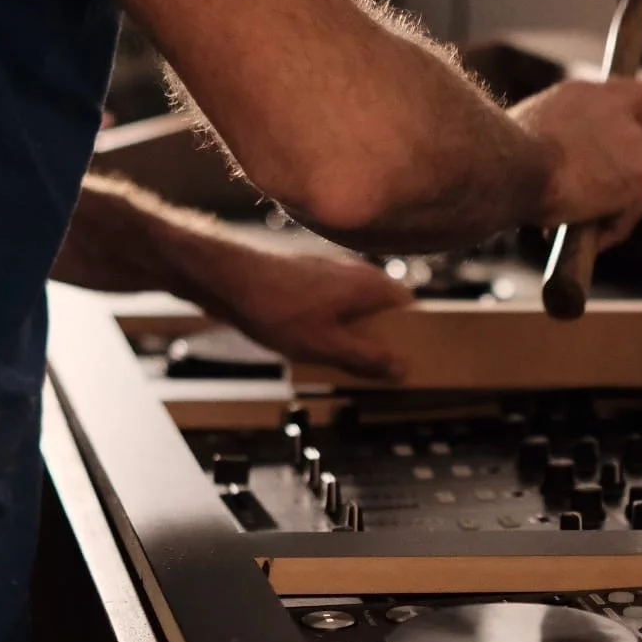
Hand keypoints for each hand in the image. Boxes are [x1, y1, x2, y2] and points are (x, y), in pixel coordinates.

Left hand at [180, 241, 413, 381]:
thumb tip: (401, 368)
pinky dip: (331, 327)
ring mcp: (330, 273)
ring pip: (356, 309)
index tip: (411, 358)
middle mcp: (355, 273)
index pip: (410, 308)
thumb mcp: (327, 347)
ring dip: (353, 335)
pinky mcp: (308, 279)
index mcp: (369, 285)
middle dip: (380, 340)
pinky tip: (315, 347)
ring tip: (341, 362)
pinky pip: (333, 307)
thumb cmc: (275, 308)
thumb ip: (367, 358)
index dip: (413, 335)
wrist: (228, 281)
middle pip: (383, 310)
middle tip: (374, 369)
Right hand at [509, 78, 641, 248]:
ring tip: (585, 223)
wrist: (508, 165)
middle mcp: (615, 109)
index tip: (615, 149)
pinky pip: (631, 211)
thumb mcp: (525, 133)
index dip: (629, 124)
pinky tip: (590, 240)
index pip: (632, 97)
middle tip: (597, 197)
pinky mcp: (636, 177)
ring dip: (619, 203)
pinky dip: (613, 229)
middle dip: (625, 171)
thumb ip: (553, 139)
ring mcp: (632, 143)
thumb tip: (545, 163)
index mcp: (586, 95)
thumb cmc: (500, 155)